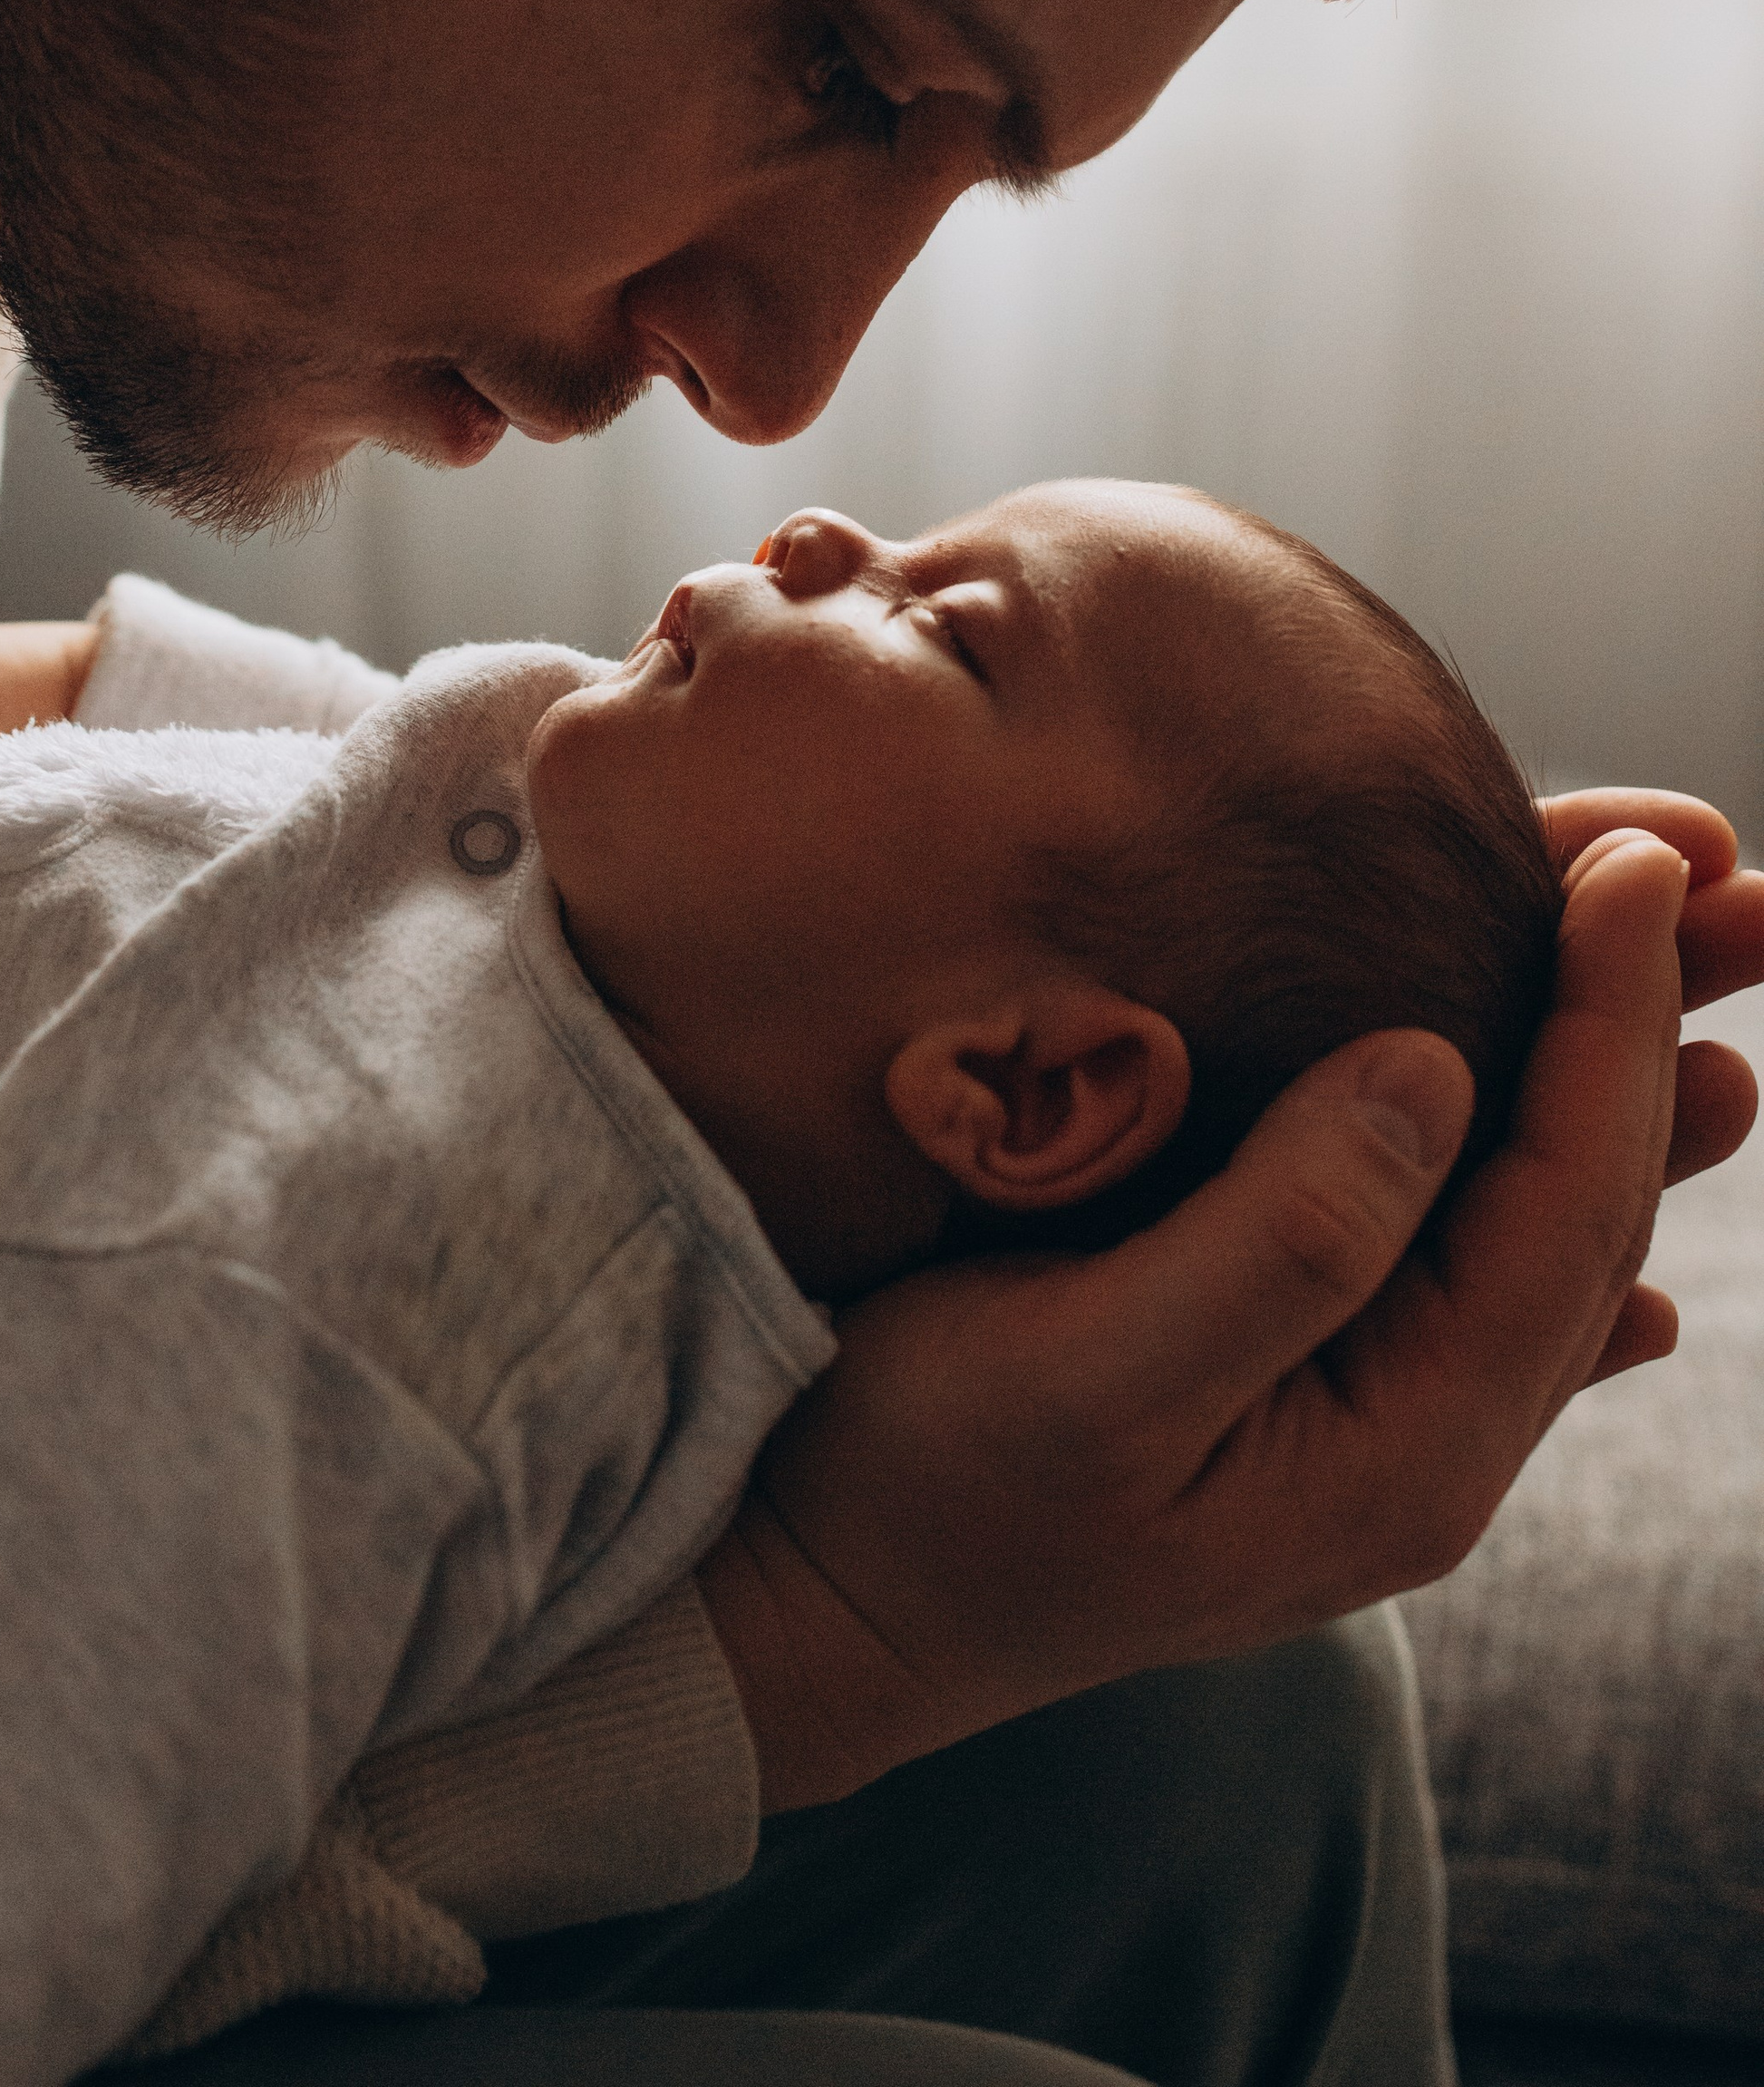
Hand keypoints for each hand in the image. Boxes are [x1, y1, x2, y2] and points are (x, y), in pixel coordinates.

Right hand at [704, 793, 1763, 1810]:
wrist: (811, 1619)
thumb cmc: (928, 1487)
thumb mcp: (1091, 1371)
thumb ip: (1279, 1237)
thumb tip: (1433, 1073)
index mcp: (1395, 1446)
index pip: (1560, 1201)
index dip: (1610, 1026)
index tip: (1636, 867)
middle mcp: (1410, 1452)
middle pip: (1578, 1216)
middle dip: (1649, 1040)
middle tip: (1711, 877)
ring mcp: (1354, 1441)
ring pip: (1530, 1249)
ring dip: (1614, 1119)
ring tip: (1708, 1020)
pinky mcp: (1286, 1413)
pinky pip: (1462, 1315)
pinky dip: (1540, 1251)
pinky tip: (1624, 1295)